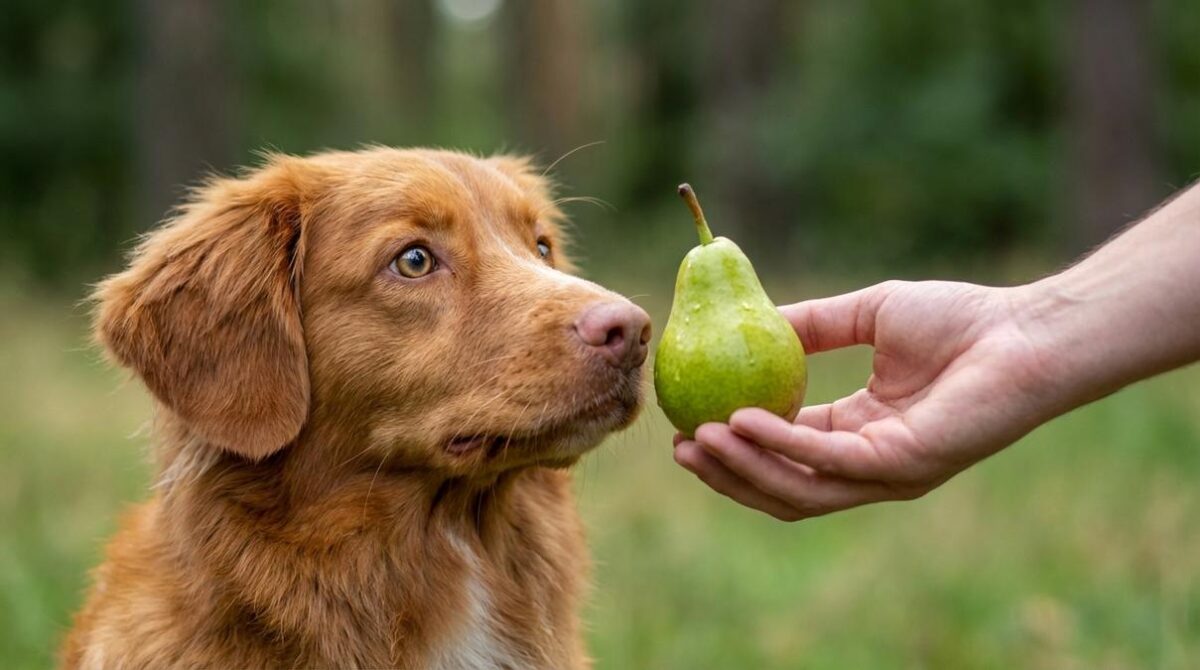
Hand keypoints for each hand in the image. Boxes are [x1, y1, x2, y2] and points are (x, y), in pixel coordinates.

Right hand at [673, 280, 1056, 520]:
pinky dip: (780, 444)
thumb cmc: (961, 319)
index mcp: (860, 431)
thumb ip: (814, 323)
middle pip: (782, 487)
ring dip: (742, 469)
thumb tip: (755, 318)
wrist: (1025, 330)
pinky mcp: (901, 465)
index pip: (786, 453)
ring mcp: (885, 472)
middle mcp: (868, 462)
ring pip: (798, 490)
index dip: (734, 446)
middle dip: (727, 474)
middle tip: (681, 448)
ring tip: (697, 440)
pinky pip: (827, 462)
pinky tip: (742, 421)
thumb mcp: (867, 312)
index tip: (688, 424)